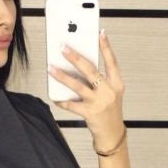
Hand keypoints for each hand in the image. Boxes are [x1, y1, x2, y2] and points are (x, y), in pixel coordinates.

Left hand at [48, 29, 125, 150]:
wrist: (112, 135)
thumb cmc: (109, 111)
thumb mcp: (110, 93)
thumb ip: (99, 80)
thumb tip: (78, 64)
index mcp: (116, 84)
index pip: (112, 62)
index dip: (106, 47)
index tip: (100, 32)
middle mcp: (109, 92)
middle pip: (90, 70)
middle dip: (75, 57)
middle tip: (62, 47)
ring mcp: (100, 103)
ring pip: (78, 86)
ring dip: (62, 76)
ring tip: (51, 68)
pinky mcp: (90, 113)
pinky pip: (72, 104)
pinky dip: (62, 100)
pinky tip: (55, 96)